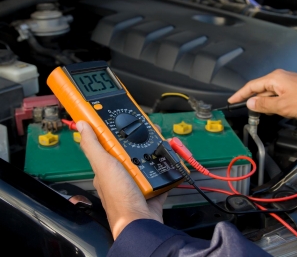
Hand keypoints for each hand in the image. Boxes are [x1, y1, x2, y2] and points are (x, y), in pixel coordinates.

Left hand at [76, 121, 166, 238]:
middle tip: (149, 130)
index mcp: (106, 167)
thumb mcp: (104, 166)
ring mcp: (136, 181)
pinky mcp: (150, 188)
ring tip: (160, 142)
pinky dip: (163, 166)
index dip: (116, 131)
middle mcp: (120, 173)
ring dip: (154, 152)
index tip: (124, 119)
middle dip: (140, 140)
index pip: (109, 143)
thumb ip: (93, 145)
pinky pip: (158, 172)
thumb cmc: (119, 196)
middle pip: (131, 150)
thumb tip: (82, 125)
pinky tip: (168, 158)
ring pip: (146, 159)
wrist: (141, 222)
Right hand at [228, 69, 296, 120]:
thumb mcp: (282, 106)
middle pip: (260, 91)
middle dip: (258, 103)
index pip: (251, 86)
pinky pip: (279, 96)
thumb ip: (263, 105)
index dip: (240, 94)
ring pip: (270, 95)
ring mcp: (286, 82)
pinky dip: (279, 105)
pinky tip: (287, 111)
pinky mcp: (292, 87)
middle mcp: (279, 78)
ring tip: (278, 113)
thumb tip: (250, 103)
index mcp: (274, 79)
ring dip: (271, 106)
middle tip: (254, 113)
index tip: (232, 100)